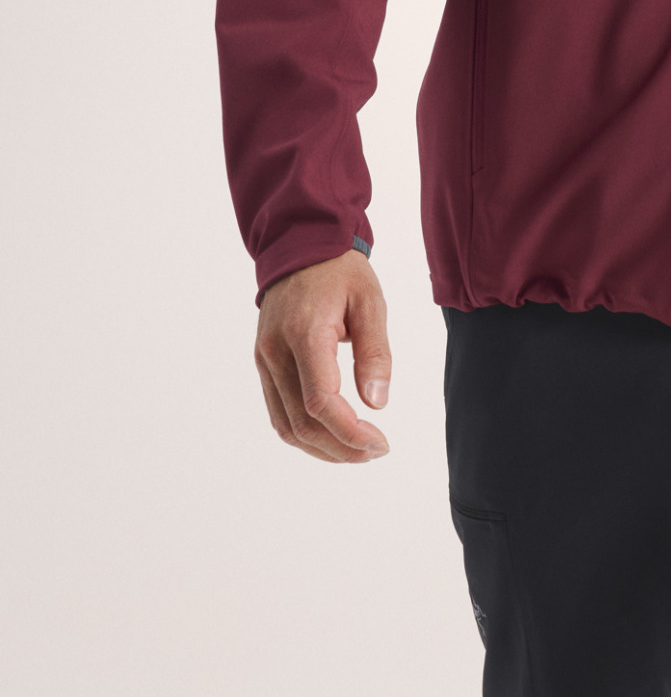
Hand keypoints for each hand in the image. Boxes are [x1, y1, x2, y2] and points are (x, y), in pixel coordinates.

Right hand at [254, 248, 391, 463]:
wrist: (299, 243)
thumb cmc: (340, 271)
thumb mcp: (370, 301)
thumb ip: (375, 352)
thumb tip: (378, 403)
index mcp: (305, 332)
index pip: (320, 401)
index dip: (350, 432)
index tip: (380, 442)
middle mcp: (276, 351)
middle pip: (302, 422)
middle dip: (342, 447)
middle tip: (377, 451)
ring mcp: (265, 360)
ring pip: (286, 426)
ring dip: (322, 449)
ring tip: (359, 452)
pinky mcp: (263, 364)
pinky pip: (278, 412)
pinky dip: (304, 434)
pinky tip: (332, 438)